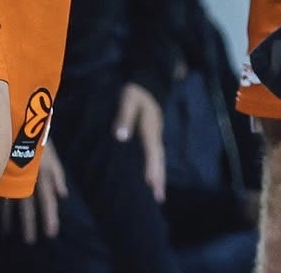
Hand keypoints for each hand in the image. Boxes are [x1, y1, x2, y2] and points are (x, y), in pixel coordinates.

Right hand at [7, 137, 65, 242]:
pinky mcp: (0, 172)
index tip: (51, 233)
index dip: (50, 217)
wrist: (18, 121)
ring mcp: (13, 176)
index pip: (47, 200)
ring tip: (9, 233)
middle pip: (28, 205)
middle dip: (30, 224)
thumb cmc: (38, 139)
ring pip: (11, 202)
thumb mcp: (52, 156)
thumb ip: (58, 176)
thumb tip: (63, 195)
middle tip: (30, 240)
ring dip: (10, 219)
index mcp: (42, 173)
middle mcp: (27, 177)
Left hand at [113, 82, 164, 201]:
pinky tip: (152, 175)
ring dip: (159, 176)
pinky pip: (156, 155)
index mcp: (149, 129)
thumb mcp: (128, 100)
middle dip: (159, 179)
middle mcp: (155, 135)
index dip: (151, 169)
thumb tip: (121, 136)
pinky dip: (156, 167)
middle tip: (159, 199)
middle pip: (159, 160)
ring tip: (158, 193)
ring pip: (159, 159)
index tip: (150, 186)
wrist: (147, 81)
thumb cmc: (136, 92)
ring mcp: (156, 135)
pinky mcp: (153, 134)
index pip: (151, 152)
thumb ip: (124, 117)